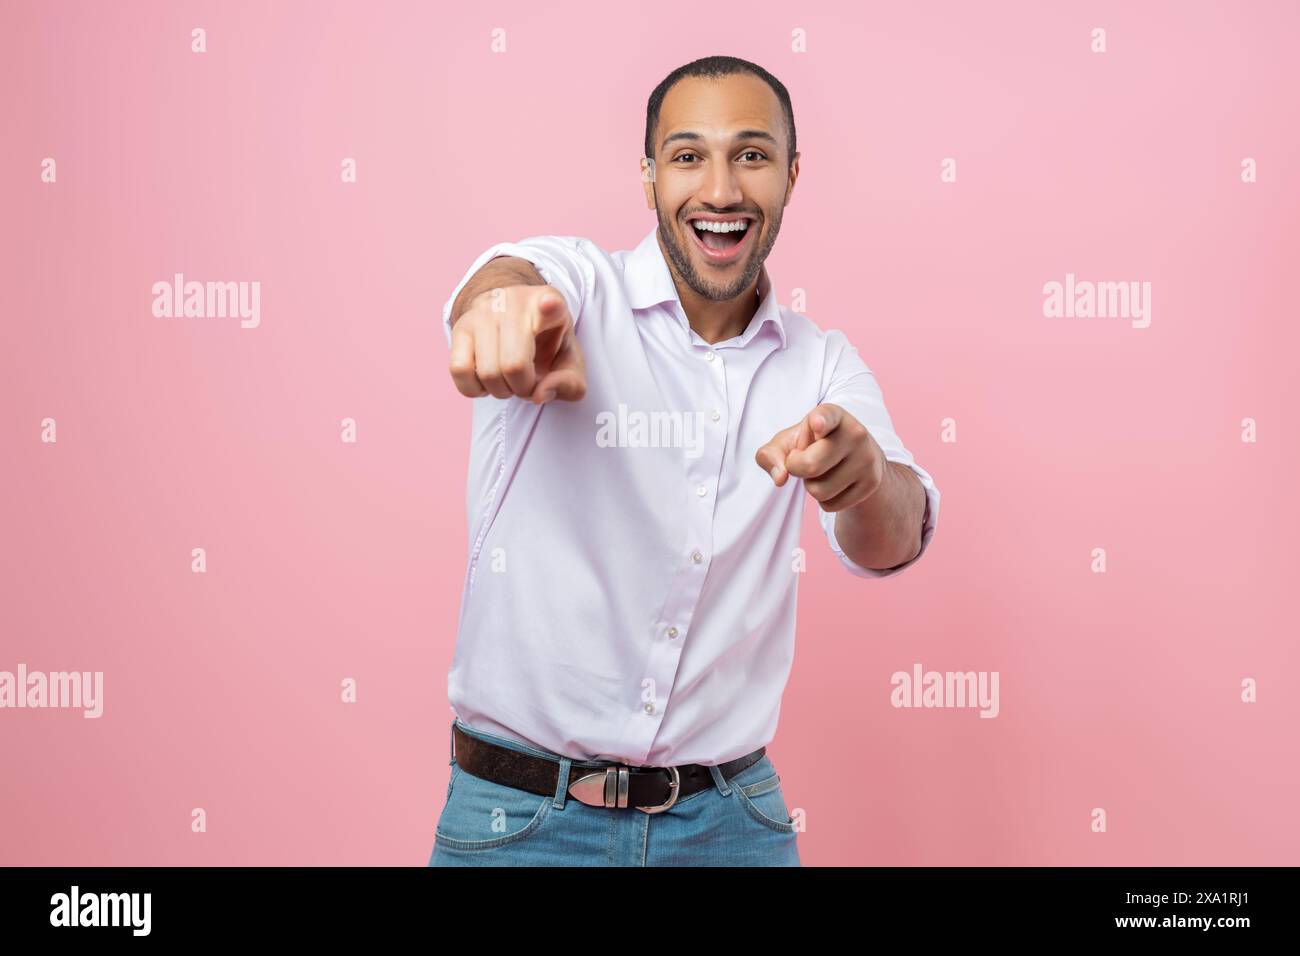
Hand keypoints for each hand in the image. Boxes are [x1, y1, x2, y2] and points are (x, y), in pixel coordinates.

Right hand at [448, 285, 585, 402]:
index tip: (551, 304)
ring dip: (500, 390)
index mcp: (551, 305)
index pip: (551, 305)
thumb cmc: (547, 343)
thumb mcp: (570, 362)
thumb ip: (569, 384)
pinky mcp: (460, 326)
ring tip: (508, 378)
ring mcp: (483, 312)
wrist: (513, 316)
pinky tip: (486, 378)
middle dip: (523, 388)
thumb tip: (537, 395)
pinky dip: (474, 388)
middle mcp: (514, 303)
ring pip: (487, 373)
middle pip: (514, 365)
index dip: (551, 307)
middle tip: (528, 380)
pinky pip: (459, 371)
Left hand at [754, 403, 885, 510]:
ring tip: (823, 471)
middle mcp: (855, 433)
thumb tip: (780, 478)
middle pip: (810, 465)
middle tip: (803, 460)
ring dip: (811, 486)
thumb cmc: (813, 445)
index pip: (827, 416)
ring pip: (819, 490)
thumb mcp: (788, 442)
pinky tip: (834, 483)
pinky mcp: (871, 483)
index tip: (815, 423)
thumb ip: (770, 454)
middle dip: (797, 469)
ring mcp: (867, 459)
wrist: (856, 459)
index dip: (820, 420)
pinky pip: (831, 506)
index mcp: (833, 415)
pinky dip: (824, 500)